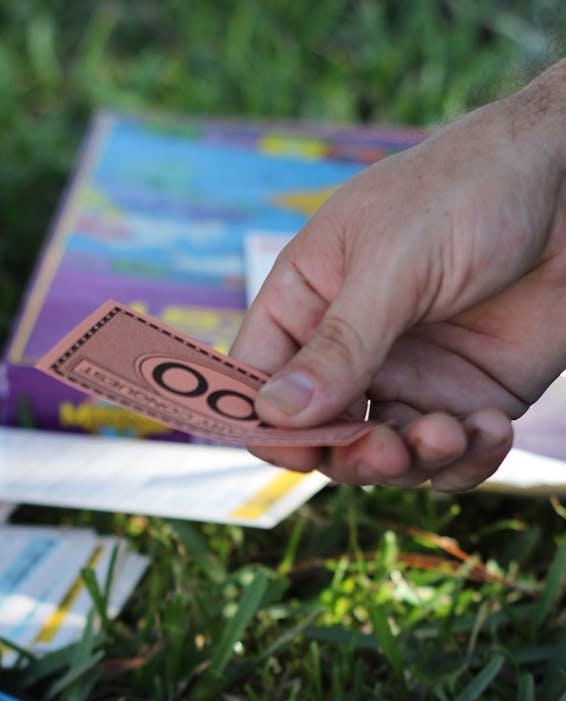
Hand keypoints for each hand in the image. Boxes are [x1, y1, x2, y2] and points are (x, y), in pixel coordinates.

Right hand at [230, 59, 565, 488]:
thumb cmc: (473, 190)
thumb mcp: (396, 261)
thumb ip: (340, 343)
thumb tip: (274, 414)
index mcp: (309, 300)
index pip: (259, 379)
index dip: (266, 424)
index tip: (298, 450)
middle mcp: (352, 349)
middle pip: (321, 435)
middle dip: (351, 454)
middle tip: (387, 448)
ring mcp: (411, 378)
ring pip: (383, 458)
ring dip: (412, 461)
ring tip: (451, 430)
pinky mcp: (469, 399)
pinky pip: (449, 460)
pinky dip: (467, 462)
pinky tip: (490, 427)